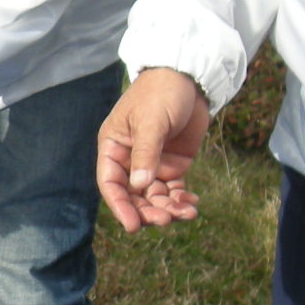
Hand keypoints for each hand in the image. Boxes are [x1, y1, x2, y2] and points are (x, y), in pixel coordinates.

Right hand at [97, 68, 209, 231]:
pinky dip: (181, 200)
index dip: (120, 206)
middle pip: (134, 196)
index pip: (111, 183)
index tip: (133, 226)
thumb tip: (140, 186)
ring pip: (154, 197)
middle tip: (167, 219)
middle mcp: (129, 160)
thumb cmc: (161, 92)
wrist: (190, 78)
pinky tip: (192, 204)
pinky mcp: (172, 165)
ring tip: (188, 213)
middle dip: (149, 210)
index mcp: (114, 147)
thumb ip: (146, 152)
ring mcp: (152, 164)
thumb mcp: (151, 120)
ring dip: (168, 208)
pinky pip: (173, 190)